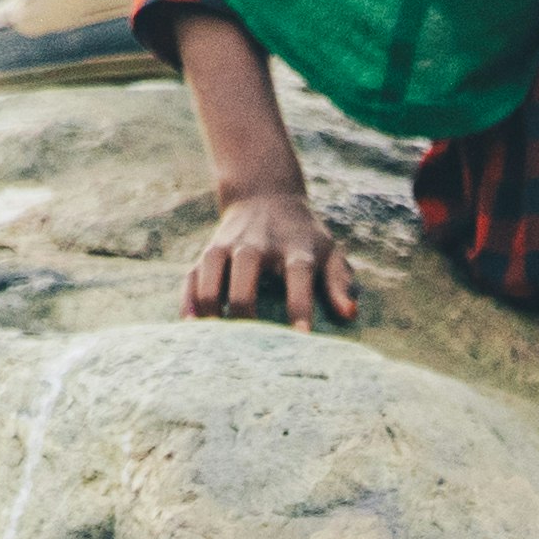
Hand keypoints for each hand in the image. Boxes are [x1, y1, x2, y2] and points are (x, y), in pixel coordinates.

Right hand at [184, 188, 360, 328]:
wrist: (265, 194)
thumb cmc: (303, 236)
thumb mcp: (329, 251)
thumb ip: (340, 282)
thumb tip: (350, 314)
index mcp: (294, 247)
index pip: (298, 274)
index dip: (300, 305)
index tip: (300, 337)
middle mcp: (258, 243)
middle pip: (246, 268)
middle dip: (246, 306)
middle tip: (249, 343)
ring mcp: (228, 245)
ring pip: (212, 269)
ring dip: (211, 303)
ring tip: (213, 338)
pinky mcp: (208, 251)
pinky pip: (192, 275)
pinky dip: (189, 300)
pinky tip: (190, 325)